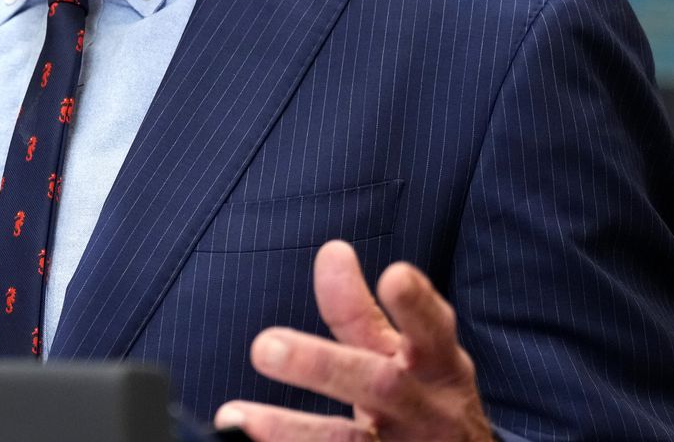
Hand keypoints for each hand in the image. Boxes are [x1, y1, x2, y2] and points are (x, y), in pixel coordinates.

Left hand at [213, 240, 490, 441]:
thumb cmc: (423, 395)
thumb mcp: (408, 354)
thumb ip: (363, 310)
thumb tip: (332, 250)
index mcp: (438, 364)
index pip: (429, 328)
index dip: (414, 304)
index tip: (394, 275)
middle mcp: (427, 408)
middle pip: (378, 385)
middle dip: (322, 365)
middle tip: (263, 346)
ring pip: (348, 441)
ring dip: (291, 428)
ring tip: (235, 416)